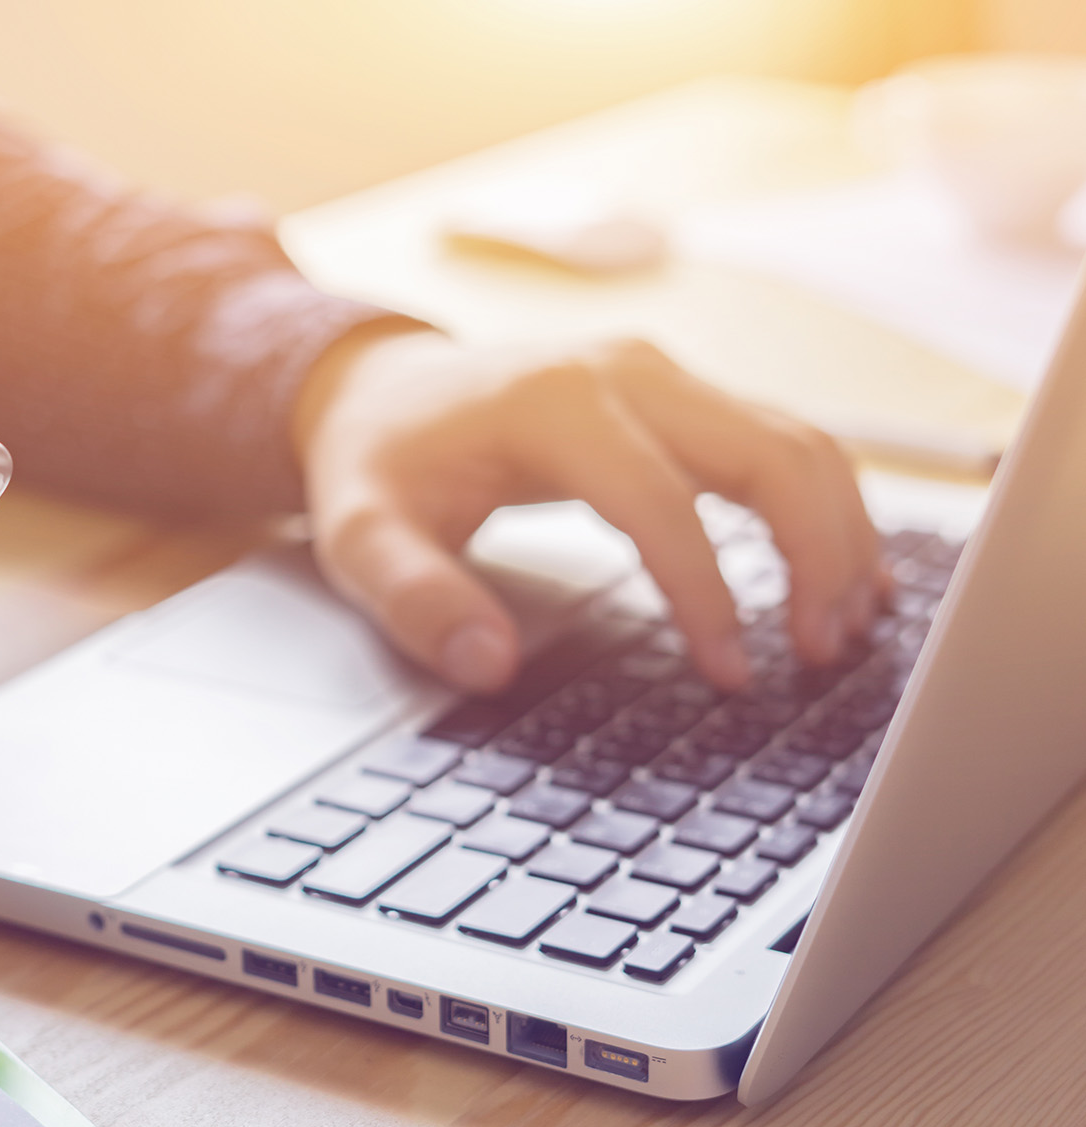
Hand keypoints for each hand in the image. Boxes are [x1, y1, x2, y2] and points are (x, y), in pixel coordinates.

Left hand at [294, 329, 886, 692]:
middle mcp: (625, 370)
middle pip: (770, 452)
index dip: (707, 594)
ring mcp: (661, 374)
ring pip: (797, 441)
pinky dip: (824, 506)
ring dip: (838, 532)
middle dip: (816, 555)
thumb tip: (488, 665)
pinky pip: (780, 441)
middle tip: (821, 654)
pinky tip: (845, 574)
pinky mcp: (680, 393)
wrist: (375, 386)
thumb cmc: (376, 462)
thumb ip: (416, 599)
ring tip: (845, 629)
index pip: (661, 502)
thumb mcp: (362, 536)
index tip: (732, 675)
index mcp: (552, 403)